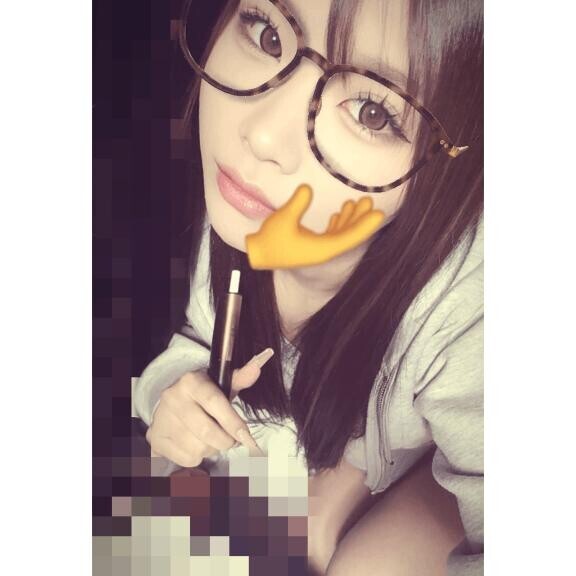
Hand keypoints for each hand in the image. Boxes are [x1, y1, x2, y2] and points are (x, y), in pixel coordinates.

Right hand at [145, 348, 273, 466]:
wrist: (171, 404)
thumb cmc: (203, 396)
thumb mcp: (220, 384)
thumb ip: (240, 378)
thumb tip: (257, 367)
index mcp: (191, 381)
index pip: (215, 403)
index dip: (233, 422)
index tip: (246, 436)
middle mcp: (173, 398)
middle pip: (207, 432)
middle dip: (226, 441)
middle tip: (232, 440)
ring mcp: (162, 419)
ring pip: (199, 448)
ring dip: (212, 449)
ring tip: (210, 438)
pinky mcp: (156, 439)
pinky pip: (187, 459)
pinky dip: (197, 456)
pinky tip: (195, 443)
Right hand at [245, 184, 384, 269]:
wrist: (258, 254)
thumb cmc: (270, 239)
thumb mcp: (283, 218)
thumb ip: (297, 203)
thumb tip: (307, 187)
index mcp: (322, 249)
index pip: (349, 237)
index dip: (365, 226)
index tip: (379, 214)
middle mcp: (325, 250)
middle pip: (349, 235)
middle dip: (360, 218)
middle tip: (369, 200)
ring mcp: (320, 249)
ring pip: (341, 234)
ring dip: (350, 219)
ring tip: (357, 202)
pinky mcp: (314, 245)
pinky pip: (332, 235)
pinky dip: (339, 224)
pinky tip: (340, 213)